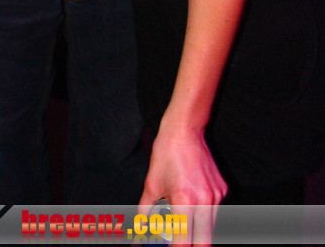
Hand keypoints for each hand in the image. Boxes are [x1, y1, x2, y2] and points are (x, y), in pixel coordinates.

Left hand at [140, 127, 225, 246]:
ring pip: (211, 228)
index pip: (184, 240)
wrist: (185, 130)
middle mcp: (204, 201)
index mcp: (184, 201)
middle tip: (181, 242)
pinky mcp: (223, 189)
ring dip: (200, 231)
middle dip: (193, 246)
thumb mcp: (151, 184)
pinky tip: (193, 200)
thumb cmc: (166, 154)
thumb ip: (146, 211)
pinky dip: (205, 214)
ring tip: (185, 221)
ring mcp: (217, 196)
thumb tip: (143, 228)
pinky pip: (216, 211)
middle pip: (204, 242)